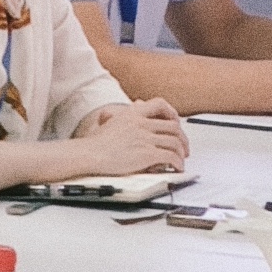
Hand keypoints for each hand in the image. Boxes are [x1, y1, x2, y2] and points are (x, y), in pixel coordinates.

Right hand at [70, 97, 187, 173]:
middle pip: (173, 126)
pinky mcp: (147, 154)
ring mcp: (145, 138)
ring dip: (181, 153)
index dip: (171, 113)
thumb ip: (127, 113)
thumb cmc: (95, 143)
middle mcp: (141, 123)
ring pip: (175, 142)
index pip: (160, 104)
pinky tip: (177, 168)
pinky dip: (178, 163)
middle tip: (183, 147)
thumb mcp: (111, 120)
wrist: (88, 155)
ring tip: (180, 160)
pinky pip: (171, 157)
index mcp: (132, 113)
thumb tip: (138, 103)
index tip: (175, 122)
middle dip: (182, 138)